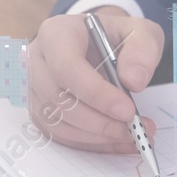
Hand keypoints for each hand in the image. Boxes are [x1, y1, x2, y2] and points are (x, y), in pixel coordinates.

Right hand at [27, 5, 161, 152]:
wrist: (102, 45)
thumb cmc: (117, 37)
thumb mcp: (141, 33)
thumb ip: (143, 51)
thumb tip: (134, 81)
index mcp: (57, 33)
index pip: (66, 67)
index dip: (95, 93)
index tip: (127, 110)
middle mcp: (36, 60)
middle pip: (58, 99)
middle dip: (100, 121)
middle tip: (133, 128)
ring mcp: (34, 88)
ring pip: (58, 122)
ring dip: (98, 136)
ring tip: (133, 134)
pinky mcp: (40, 111)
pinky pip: (62, 135)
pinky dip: (93, 144)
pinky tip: (120, 142)